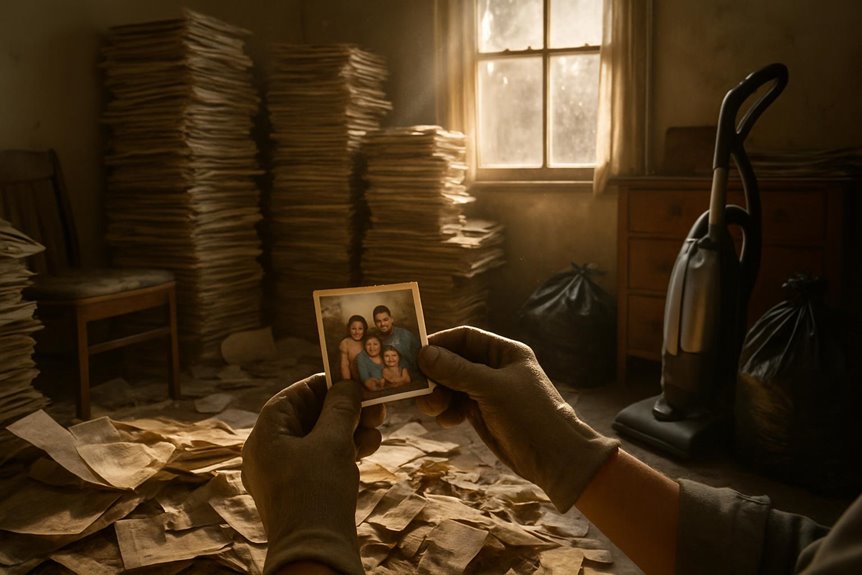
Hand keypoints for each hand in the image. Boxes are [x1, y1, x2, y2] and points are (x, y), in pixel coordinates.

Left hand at [242, 375, 383, 574]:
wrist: (315, 552)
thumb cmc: (317, 490)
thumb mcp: (332, 441)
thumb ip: (340, 407)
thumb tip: (348, 385)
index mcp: (266, 433)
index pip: (296, 394)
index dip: (326, 384)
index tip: (355, 380)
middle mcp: (269, 450)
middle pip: (309, 415)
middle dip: (345, 409)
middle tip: (375, 406)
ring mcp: (284, 472)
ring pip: (319, 438)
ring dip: (350, 430)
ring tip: (376, 429)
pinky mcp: (301, 490)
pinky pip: (321, 460)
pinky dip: (344, 451)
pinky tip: (368, 449)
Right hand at [416, 326, 618, 510]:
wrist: (555, 458)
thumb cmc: (531, 415)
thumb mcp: (492, 388)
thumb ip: (457, 370)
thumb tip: (424, 354)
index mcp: (505, 352)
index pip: (465, 338)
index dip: (440, 343)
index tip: (416, 354)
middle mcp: (495, 368)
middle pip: (454, 362)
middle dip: (436, 374)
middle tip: (418, 388)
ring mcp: (488, 392)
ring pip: (451, 386)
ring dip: (438, 395)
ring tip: (433, 407)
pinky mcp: (483, 414)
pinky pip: (456, 405)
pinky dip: (447, 411)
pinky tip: (447, 421)